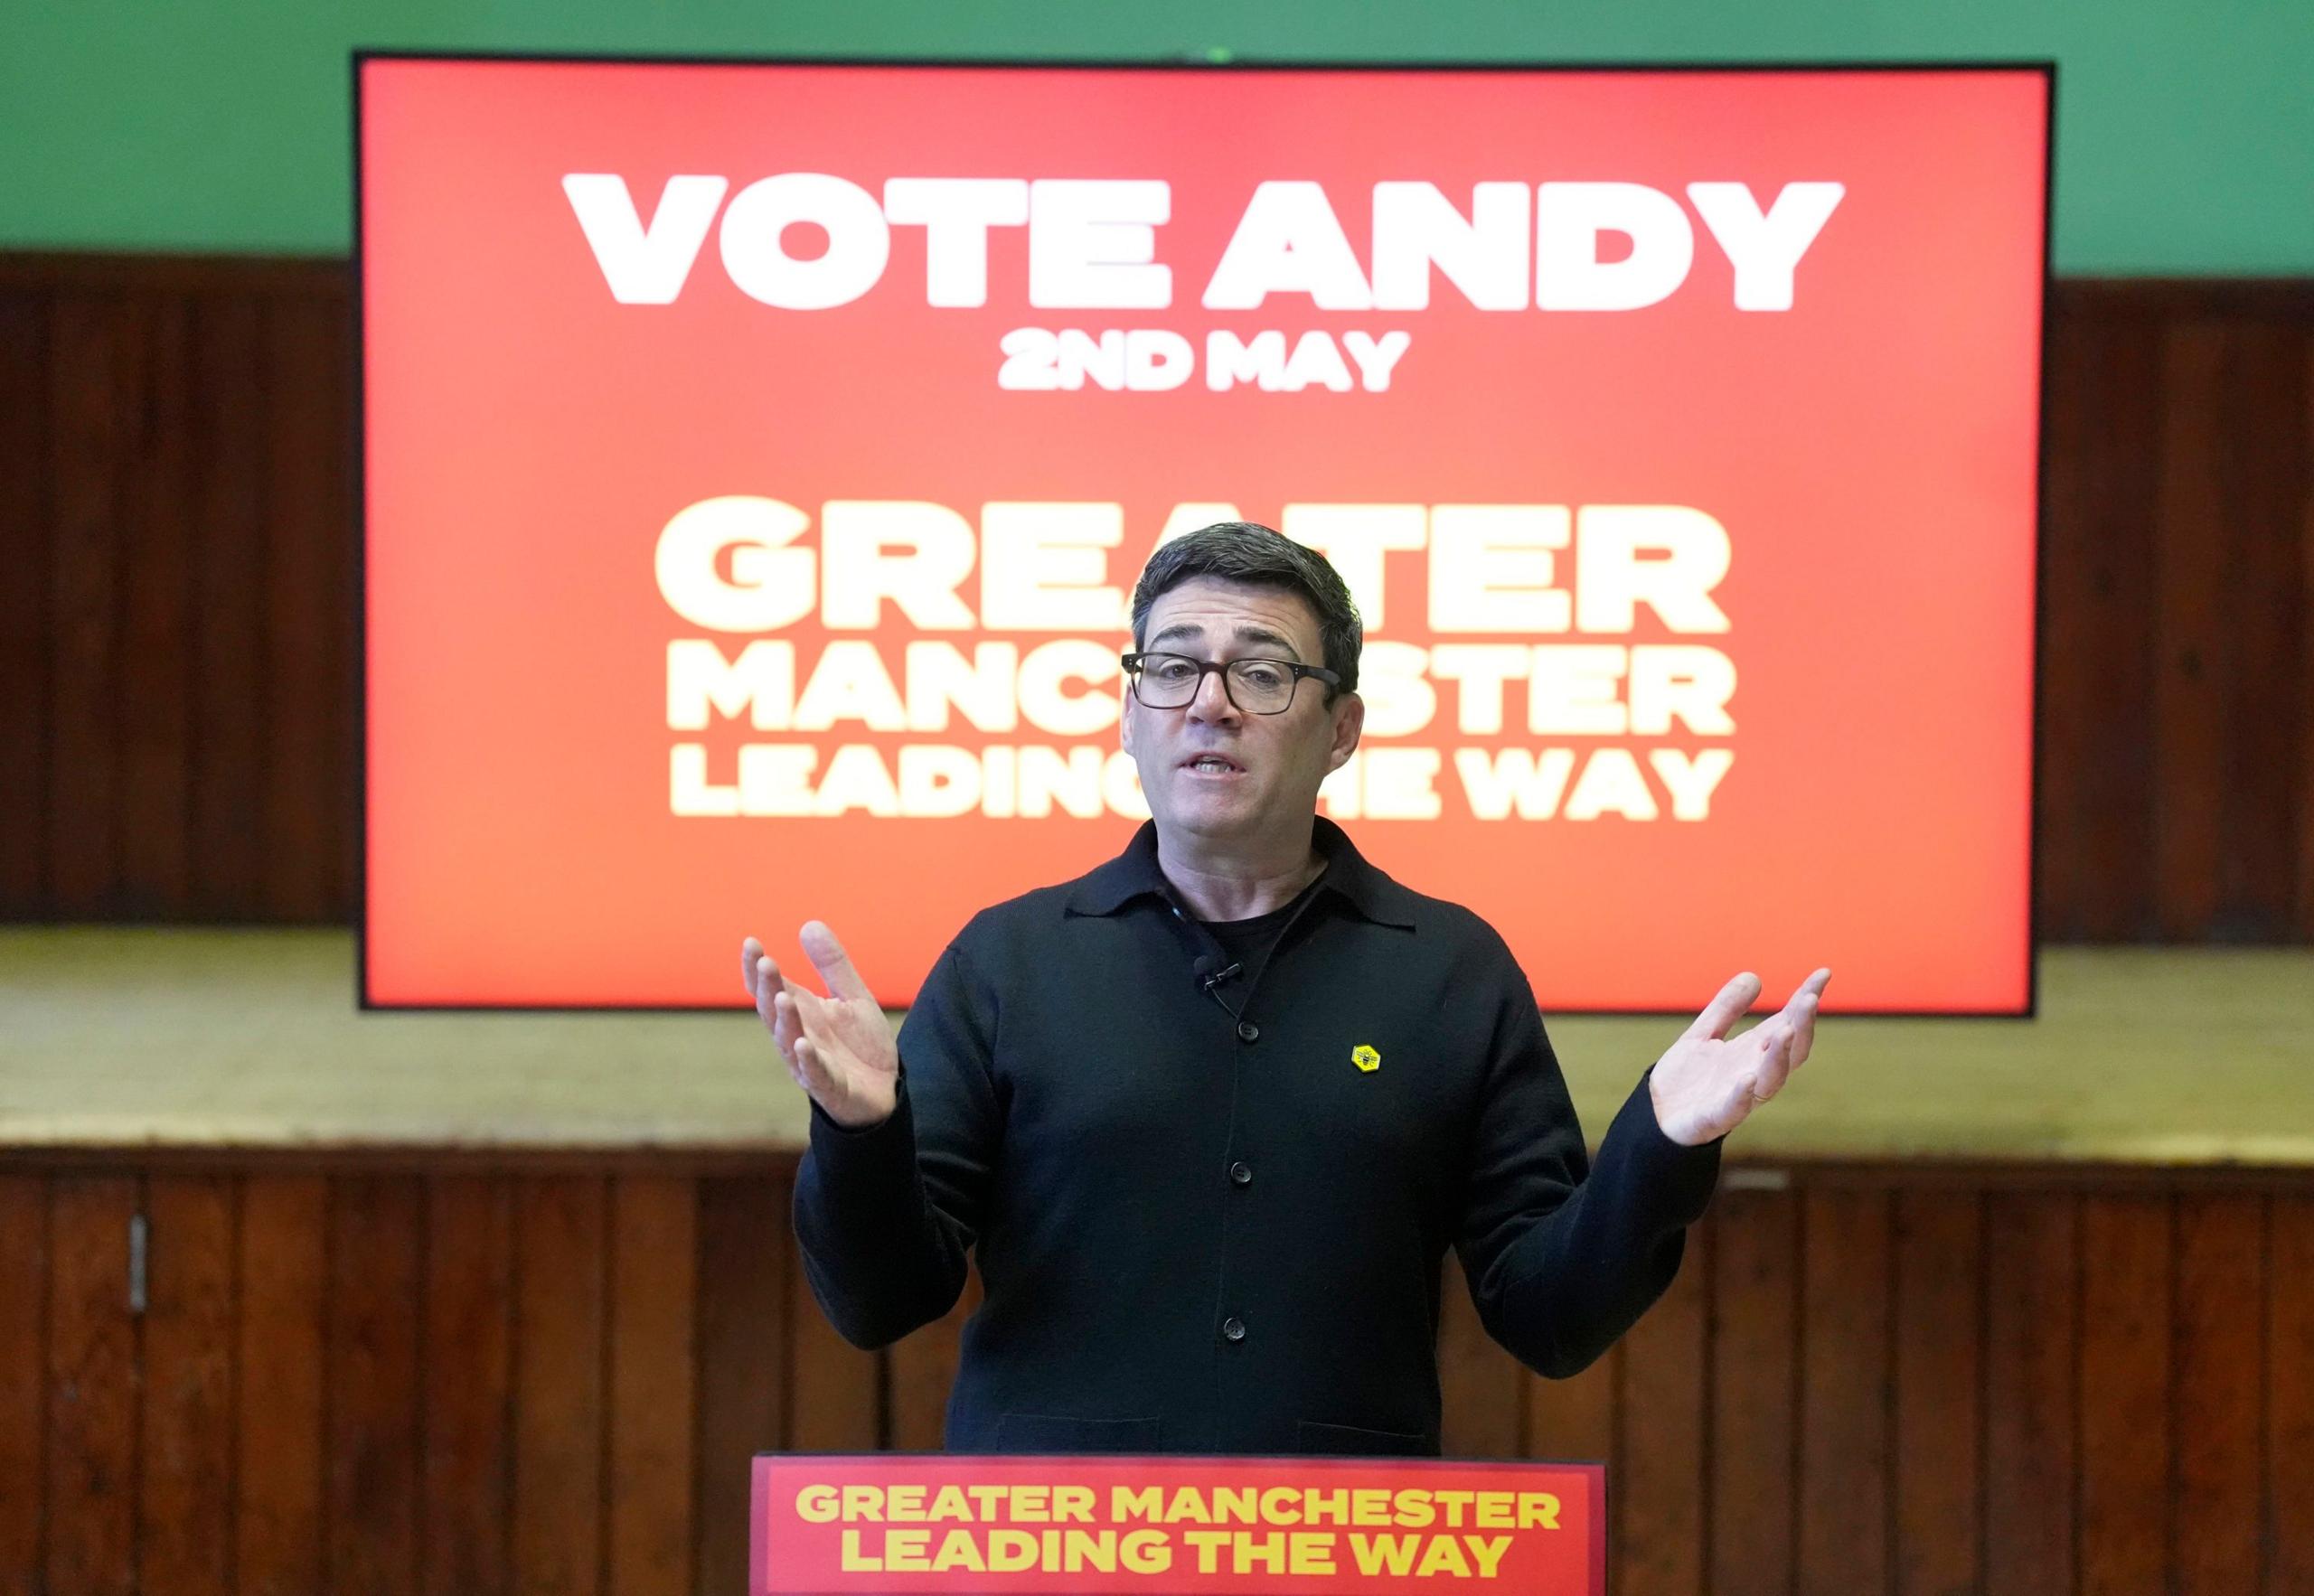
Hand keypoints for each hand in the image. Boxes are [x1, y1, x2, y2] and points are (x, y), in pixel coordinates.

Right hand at [740, 923, 899, 1128]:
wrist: (885, 1090)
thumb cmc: (860, 1045)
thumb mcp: (852, 997)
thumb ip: (832, 965)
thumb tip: (809, 924)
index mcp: (801, 1013)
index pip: (770, 988)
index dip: (757, 969)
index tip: (751, 943)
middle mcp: (797, 1036)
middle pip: (773, 1011)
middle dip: (767, 988)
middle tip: (765, 963)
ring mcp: (810, 1063)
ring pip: (789, 1041)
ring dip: (784, 1020)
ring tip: (781, 997)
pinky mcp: (829, 1086)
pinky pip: (815, 1073)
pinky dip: (807, 1060)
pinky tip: (802, 1044)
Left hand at [1648, 967, 1830, 1146]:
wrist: (1654, 1117)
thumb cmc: (1685, 1080)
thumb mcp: (1703, 1035)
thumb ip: (1726, 1009)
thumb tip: (1755, 976)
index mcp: (1752, 1052)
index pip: (1788, 1023)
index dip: (1805, 1000)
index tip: (1823, 973)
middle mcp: (1753, 1072)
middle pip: (1789, 1050)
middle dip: (1801, 1025)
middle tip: (1809, 999)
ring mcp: (1737, 1096)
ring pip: (1771, 1079)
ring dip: (1780, 1056)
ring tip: (1786, 1030)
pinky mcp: (1714, 1118)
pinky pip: (1734, 1108)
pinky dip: (1743, 1093)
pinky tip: (1747, 1076)